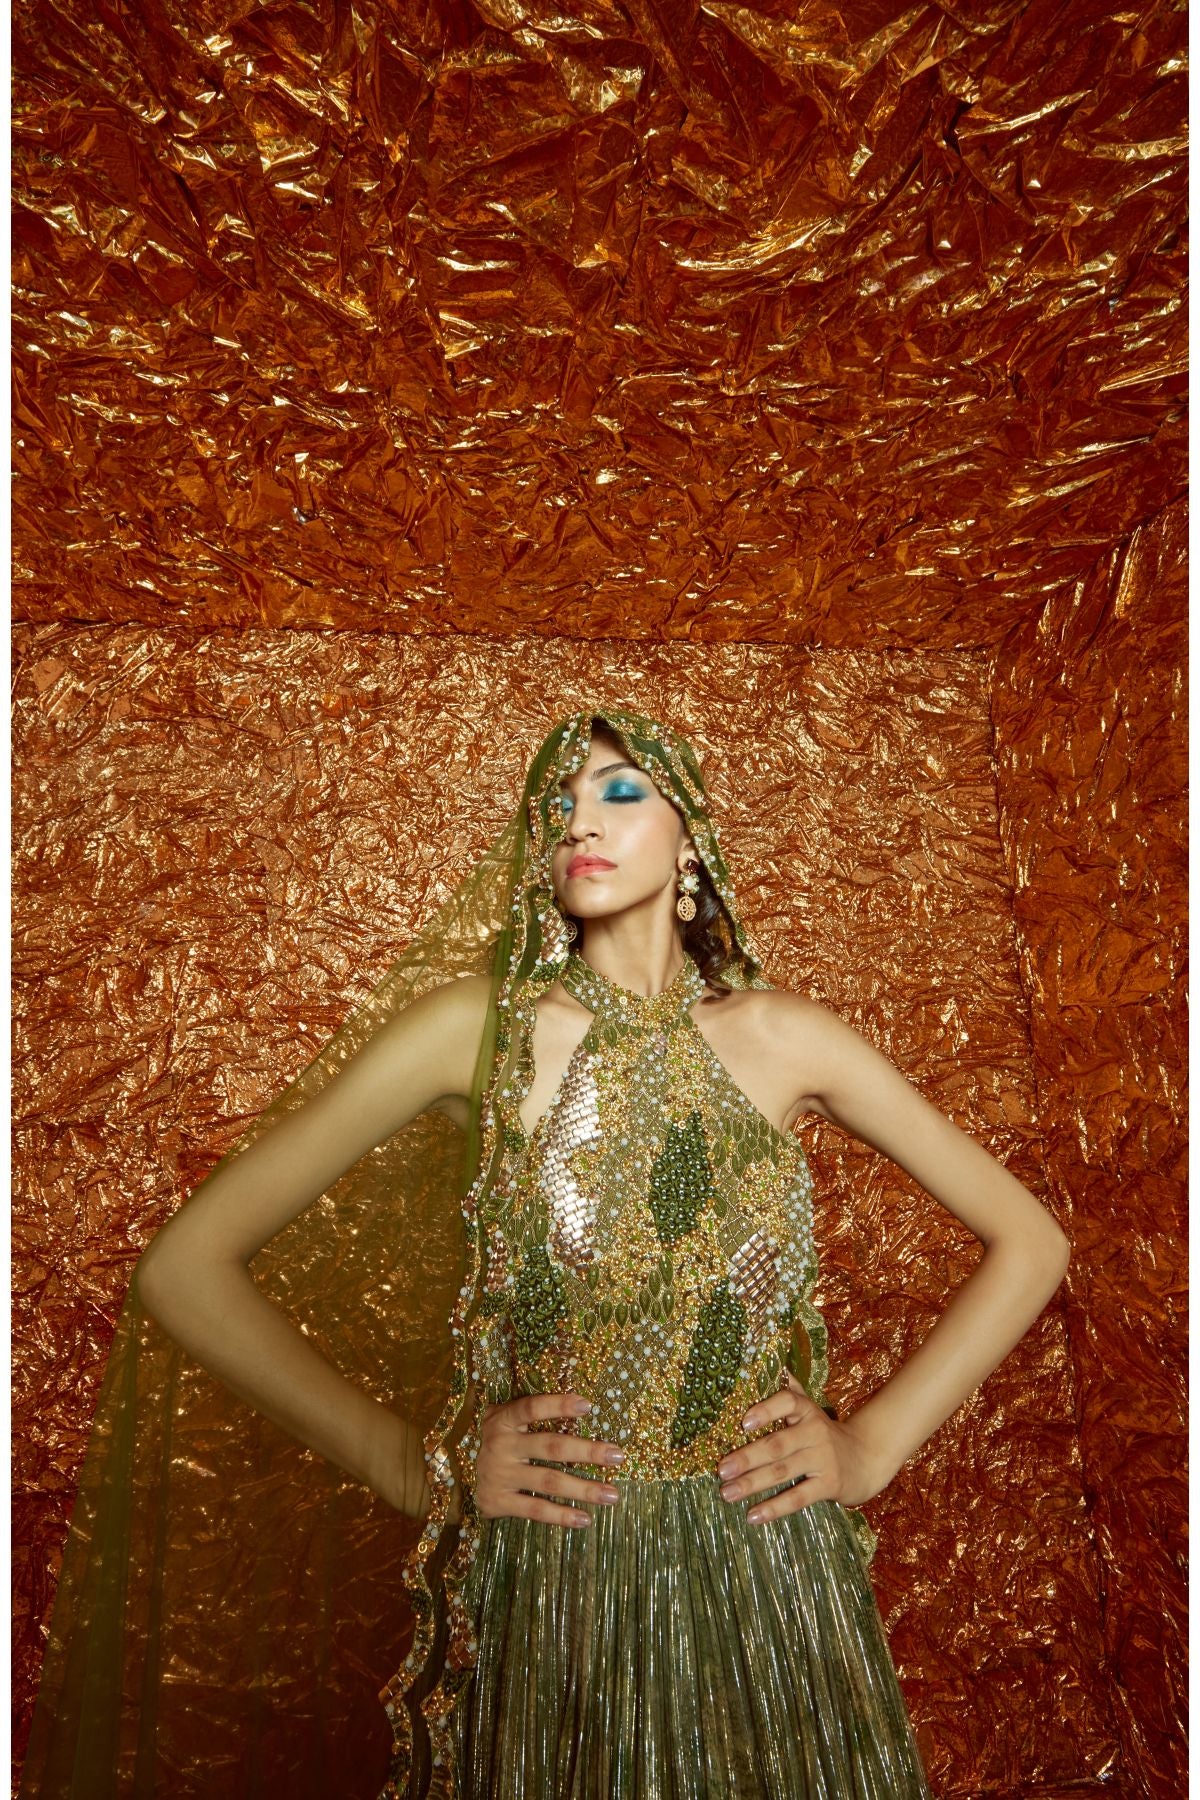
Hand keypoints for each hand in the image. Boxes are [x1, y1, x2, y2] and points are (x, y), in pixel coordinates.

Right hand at [476, 1391, 624, 1526]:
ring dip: (583, 1489)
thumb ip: (533, 1415)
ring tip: (612, 1495)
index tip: (588, 1405)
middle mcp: (501, 1445)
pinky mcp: (498, 1501)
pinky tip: (584, 1519)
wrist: (455, 1473)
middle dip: (587, 1451)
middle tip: (618, 1456)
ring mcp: (499, 1474)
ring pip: (548, 1481)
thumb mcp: (505, 1420)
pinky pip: (535, 1509)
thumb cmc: (498, 1440)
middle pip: (550, 1446)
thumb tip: (585, 1408)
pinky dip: (561, 1515)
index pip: (532, 1407)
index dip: (558, 1405)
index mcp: (503, 1419)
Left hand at [716, 1371, 895, 1524]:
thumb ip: (792, 1392)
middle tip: (721, 1469)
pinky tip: (753, 1516)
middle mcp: (815, 1432)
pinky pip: (798, 1497)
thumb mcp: (811, 1411)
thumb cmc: (826, 1434)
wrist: (866, 1459)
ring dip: (752, 1483)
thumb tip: (772, 1365)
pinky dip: (774, 1507)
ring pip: (783, 1471)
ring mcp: (823, 1459)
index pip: (788, 1402)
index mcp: (807, 1411)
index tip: (743, 1422)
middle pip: (777, 1444)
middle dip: (746, 1457)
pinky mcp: (829, 1485)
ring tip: (726, 1493)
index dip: (766, 1410)